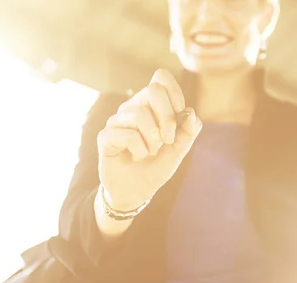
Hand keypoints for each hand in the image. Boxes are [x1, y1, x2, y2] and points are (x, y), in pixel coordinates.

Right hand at [97, 69, 201, 210]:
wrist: (137, 191)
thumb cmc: (156, 165)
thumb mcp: (179, 149)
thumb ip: (189, 131)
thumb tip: (191, 113)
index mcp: (151, 104)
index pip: (161, 77)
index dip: (175, 93)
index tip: (180, 116)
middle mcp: (132, 107)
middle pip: (153, 90)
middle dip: (168, 118)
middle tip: (168, 140)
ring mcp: (117, 120)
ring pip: (140, 114)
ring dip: (154, 140)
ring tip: (151, 151)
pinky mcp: (105, 137)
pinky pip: (128, 135)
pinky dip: (140, 150)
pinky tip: (136, 157)